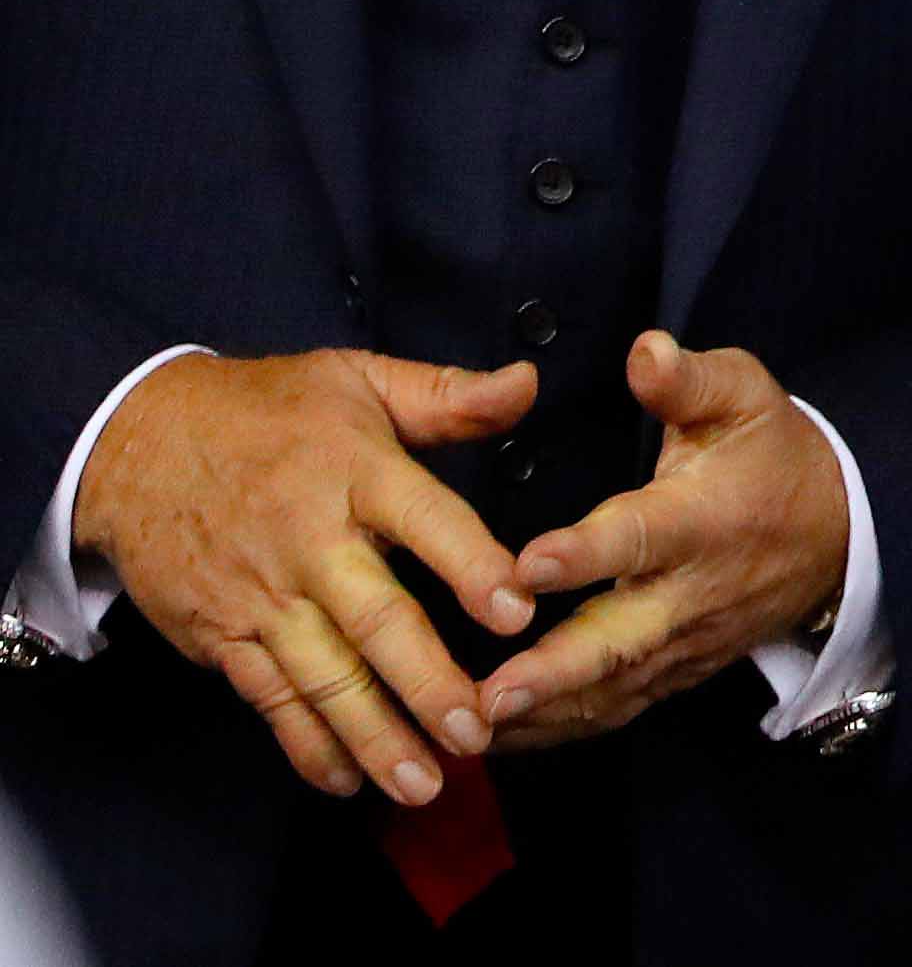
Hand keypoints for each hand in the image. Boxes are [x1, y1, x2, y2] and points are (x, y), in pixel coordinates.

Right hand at [74, 349, 538, 807]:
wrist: (135, 443)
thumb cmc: (265, 411)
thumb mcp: (355, 377)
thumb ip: (447, 394)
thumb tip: (527, 384)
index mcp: (356, 472)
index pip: (425, 521)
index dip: (471, 567)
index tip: (516, 613)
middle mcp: (310, 544)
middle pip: (375, 621)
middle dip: (427, 682)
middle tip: (476, 729)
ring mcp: (262, 598)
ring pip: (324, 678)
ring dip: (374, 735)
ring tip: (423, 782)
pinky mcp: (223, 637)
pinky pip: (270, 701)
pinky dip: (307, 745)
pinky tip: (347, 780)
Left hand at [474, 333, 847, 751]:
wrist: (840, 531)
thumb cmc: (773, 453)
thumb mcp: (746, 396)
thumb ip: (689, 379)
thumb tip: (641, 350)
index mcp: (701, 517)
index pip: (640, 537)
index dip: (586, 554)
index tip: (527, 565)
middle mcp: (691, 592)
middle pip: (619, 641)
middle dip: (551, 672)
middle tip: (486, 696)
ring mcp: (685, 643)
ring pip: (610, 689)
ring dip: (541, 715)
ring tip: (469, 731)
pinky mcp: (677, 673)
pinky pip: (614, 710)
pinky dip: (555, 731)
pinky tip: (496, 741)